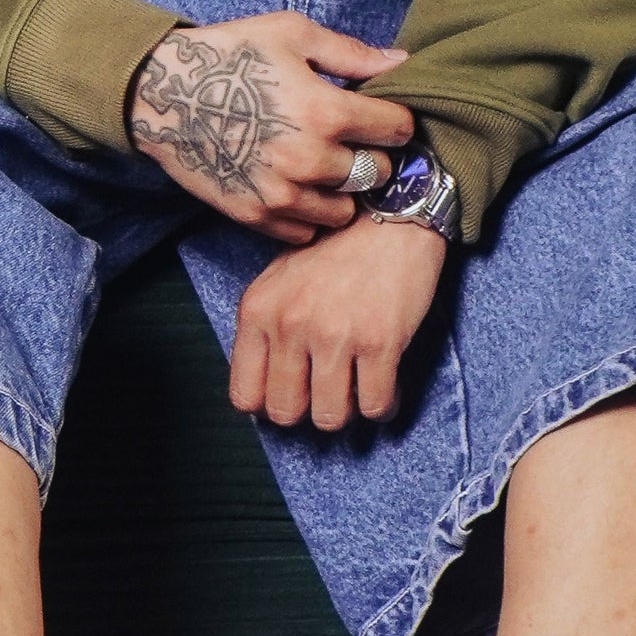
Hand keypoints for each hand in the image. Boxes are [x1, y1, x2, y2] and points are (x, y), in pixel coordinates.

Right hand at [128, 12, 417, 243]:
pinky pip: (306, 230)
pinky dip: (308, 213)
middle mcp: (311, 159)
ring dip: (342, 190)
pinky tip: (296, 184)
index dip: (393, 118)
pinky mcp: (256, 215)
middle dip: (370, 154)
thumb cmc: (229, 56)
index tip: (378, 113)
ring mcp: (283, 193)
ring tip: (322, 165)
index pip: (397, 129)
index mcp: (326, 111)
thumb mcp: (291, 34)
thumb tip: (402, 63)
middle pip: (376, 173)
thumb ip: (351, 53)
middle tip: (349, 139)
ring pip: (347, 210)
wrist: (161, 94)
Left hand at [229, 212, 448, 428]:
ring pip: (329, 418)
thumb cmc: (334, 248)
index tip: (290, 394)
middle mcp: (290, 325)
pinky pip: (374, 406)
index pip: (245, 396)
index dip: (269, 404)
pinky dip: (381, 406)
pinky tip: (383, 384)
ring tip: (355, 388)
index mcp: (258, 310)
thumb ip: (266, 328)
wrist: (390, 217)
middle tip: (325, 393)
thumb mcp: (279, 279)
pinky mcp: (380, 342)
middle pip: (286, 413)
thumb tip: (266, 387)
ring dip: (345, 410)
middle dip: (307, 411)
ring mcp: (335, 335)